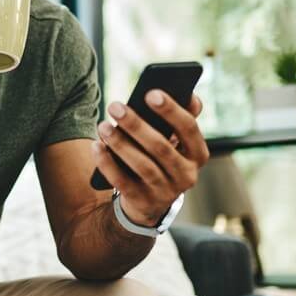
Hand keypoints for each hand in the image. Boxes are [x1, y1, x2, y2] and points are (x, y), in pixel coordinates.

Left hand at [91, 91, 208, 226]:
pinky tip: (96, 146)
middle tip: (115, 106)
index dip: (171, 110)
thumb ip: (182, 118)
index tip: (150, 93)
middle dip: (136, 125)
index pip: (189, 129)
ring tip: (103, 125)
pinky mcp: (143, 203)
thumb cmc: (162, 157)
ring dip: (120, 143)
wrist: (150, 201)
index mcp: (198, 154)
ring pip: (142, 165)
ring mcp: (166, 192)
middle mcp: (187, 175)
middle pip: (161, 147)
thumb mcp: (175, 140)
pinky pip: (122, 182)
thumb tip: (191, 95)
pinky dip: (108, 163)